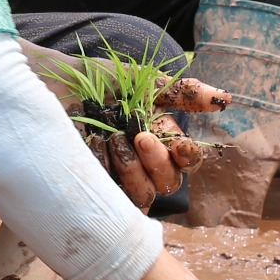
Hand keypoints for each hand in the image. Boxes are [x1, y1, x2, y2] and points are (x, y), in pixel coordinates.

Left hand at [87, 75, 226, 209]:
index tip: (180, 144)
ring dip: (132, 169)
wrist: (54, 85)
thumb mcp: (143, 81)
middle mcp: (143, 164)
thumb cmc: (97, 81)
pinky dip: (105, 171)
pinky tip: (91, 148)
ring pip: (145, 196)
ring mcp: (118, 179)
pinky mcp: (95, 190)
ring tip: (110, 140)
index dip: (189, 157)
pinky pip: (113, 198)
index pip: (188, 161)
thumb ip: (183, 92)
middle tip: (139, 137)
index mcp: (160, 139)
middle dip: (157, 161)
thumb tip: (225, 99)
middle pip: (169, 183)